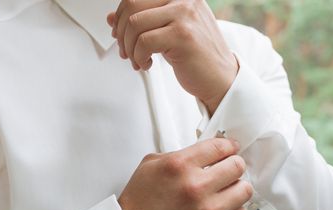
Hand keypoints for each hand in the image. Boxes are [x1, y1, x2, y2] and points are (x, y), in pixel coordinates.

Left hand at [107, 0, 238, 113]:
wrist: (220, 78)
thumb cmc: (197, 57)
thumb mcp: (167, 32)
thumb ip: (143, 21)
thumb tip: (112, 18)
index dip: (121, 15)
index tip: (119, 33)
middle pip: (132, 4)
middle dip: (121, 32)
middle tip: (125, 50)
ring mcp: (184, 15)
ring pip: (135, 24)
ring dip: (129, 48)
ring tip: (137, 60)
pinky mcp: (182, 35)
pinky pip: (144, 42)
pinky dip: (139, 57)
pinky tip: (148, 64)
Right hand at [118, 138, 252, 209]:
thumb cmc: (139, 203)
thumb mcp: (150, 165)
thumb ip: (180, 154)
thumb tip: (206, 152)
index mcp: (179, 165)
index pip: (220, 147)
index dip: (228, 146)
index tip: (231, 149)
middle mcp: (196, 186)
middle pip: (237, 166)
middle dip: (232, 166)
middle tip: (226, 171)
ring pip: (244, 190)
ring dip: (235, 189)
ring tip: (225, 192)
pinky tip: (222, 209)